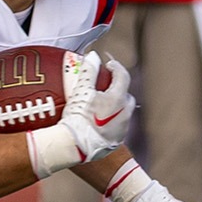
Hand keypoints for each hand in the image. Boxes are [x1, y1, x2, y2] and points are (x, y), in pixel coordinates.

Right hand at [27, 52, 134, 177]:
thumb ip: (89, 72)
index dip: (116, 67)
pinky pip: (117, 125)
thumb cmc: (78, 118)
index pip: (123, 76)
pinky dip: (111, 120)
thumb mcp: (81, 91)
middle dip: (118, 88)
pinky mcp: (117, 140)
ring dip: (115, 105)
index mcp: (118, 99)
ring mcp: (122, 128)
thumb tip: (93, 56)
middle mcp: (125, 113)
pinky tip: (98, 120)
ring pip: (123, 111)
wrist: (75, 146)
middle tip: (104, 85)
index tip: (108, 65)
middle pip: (126, 95)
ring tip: (100, 104)